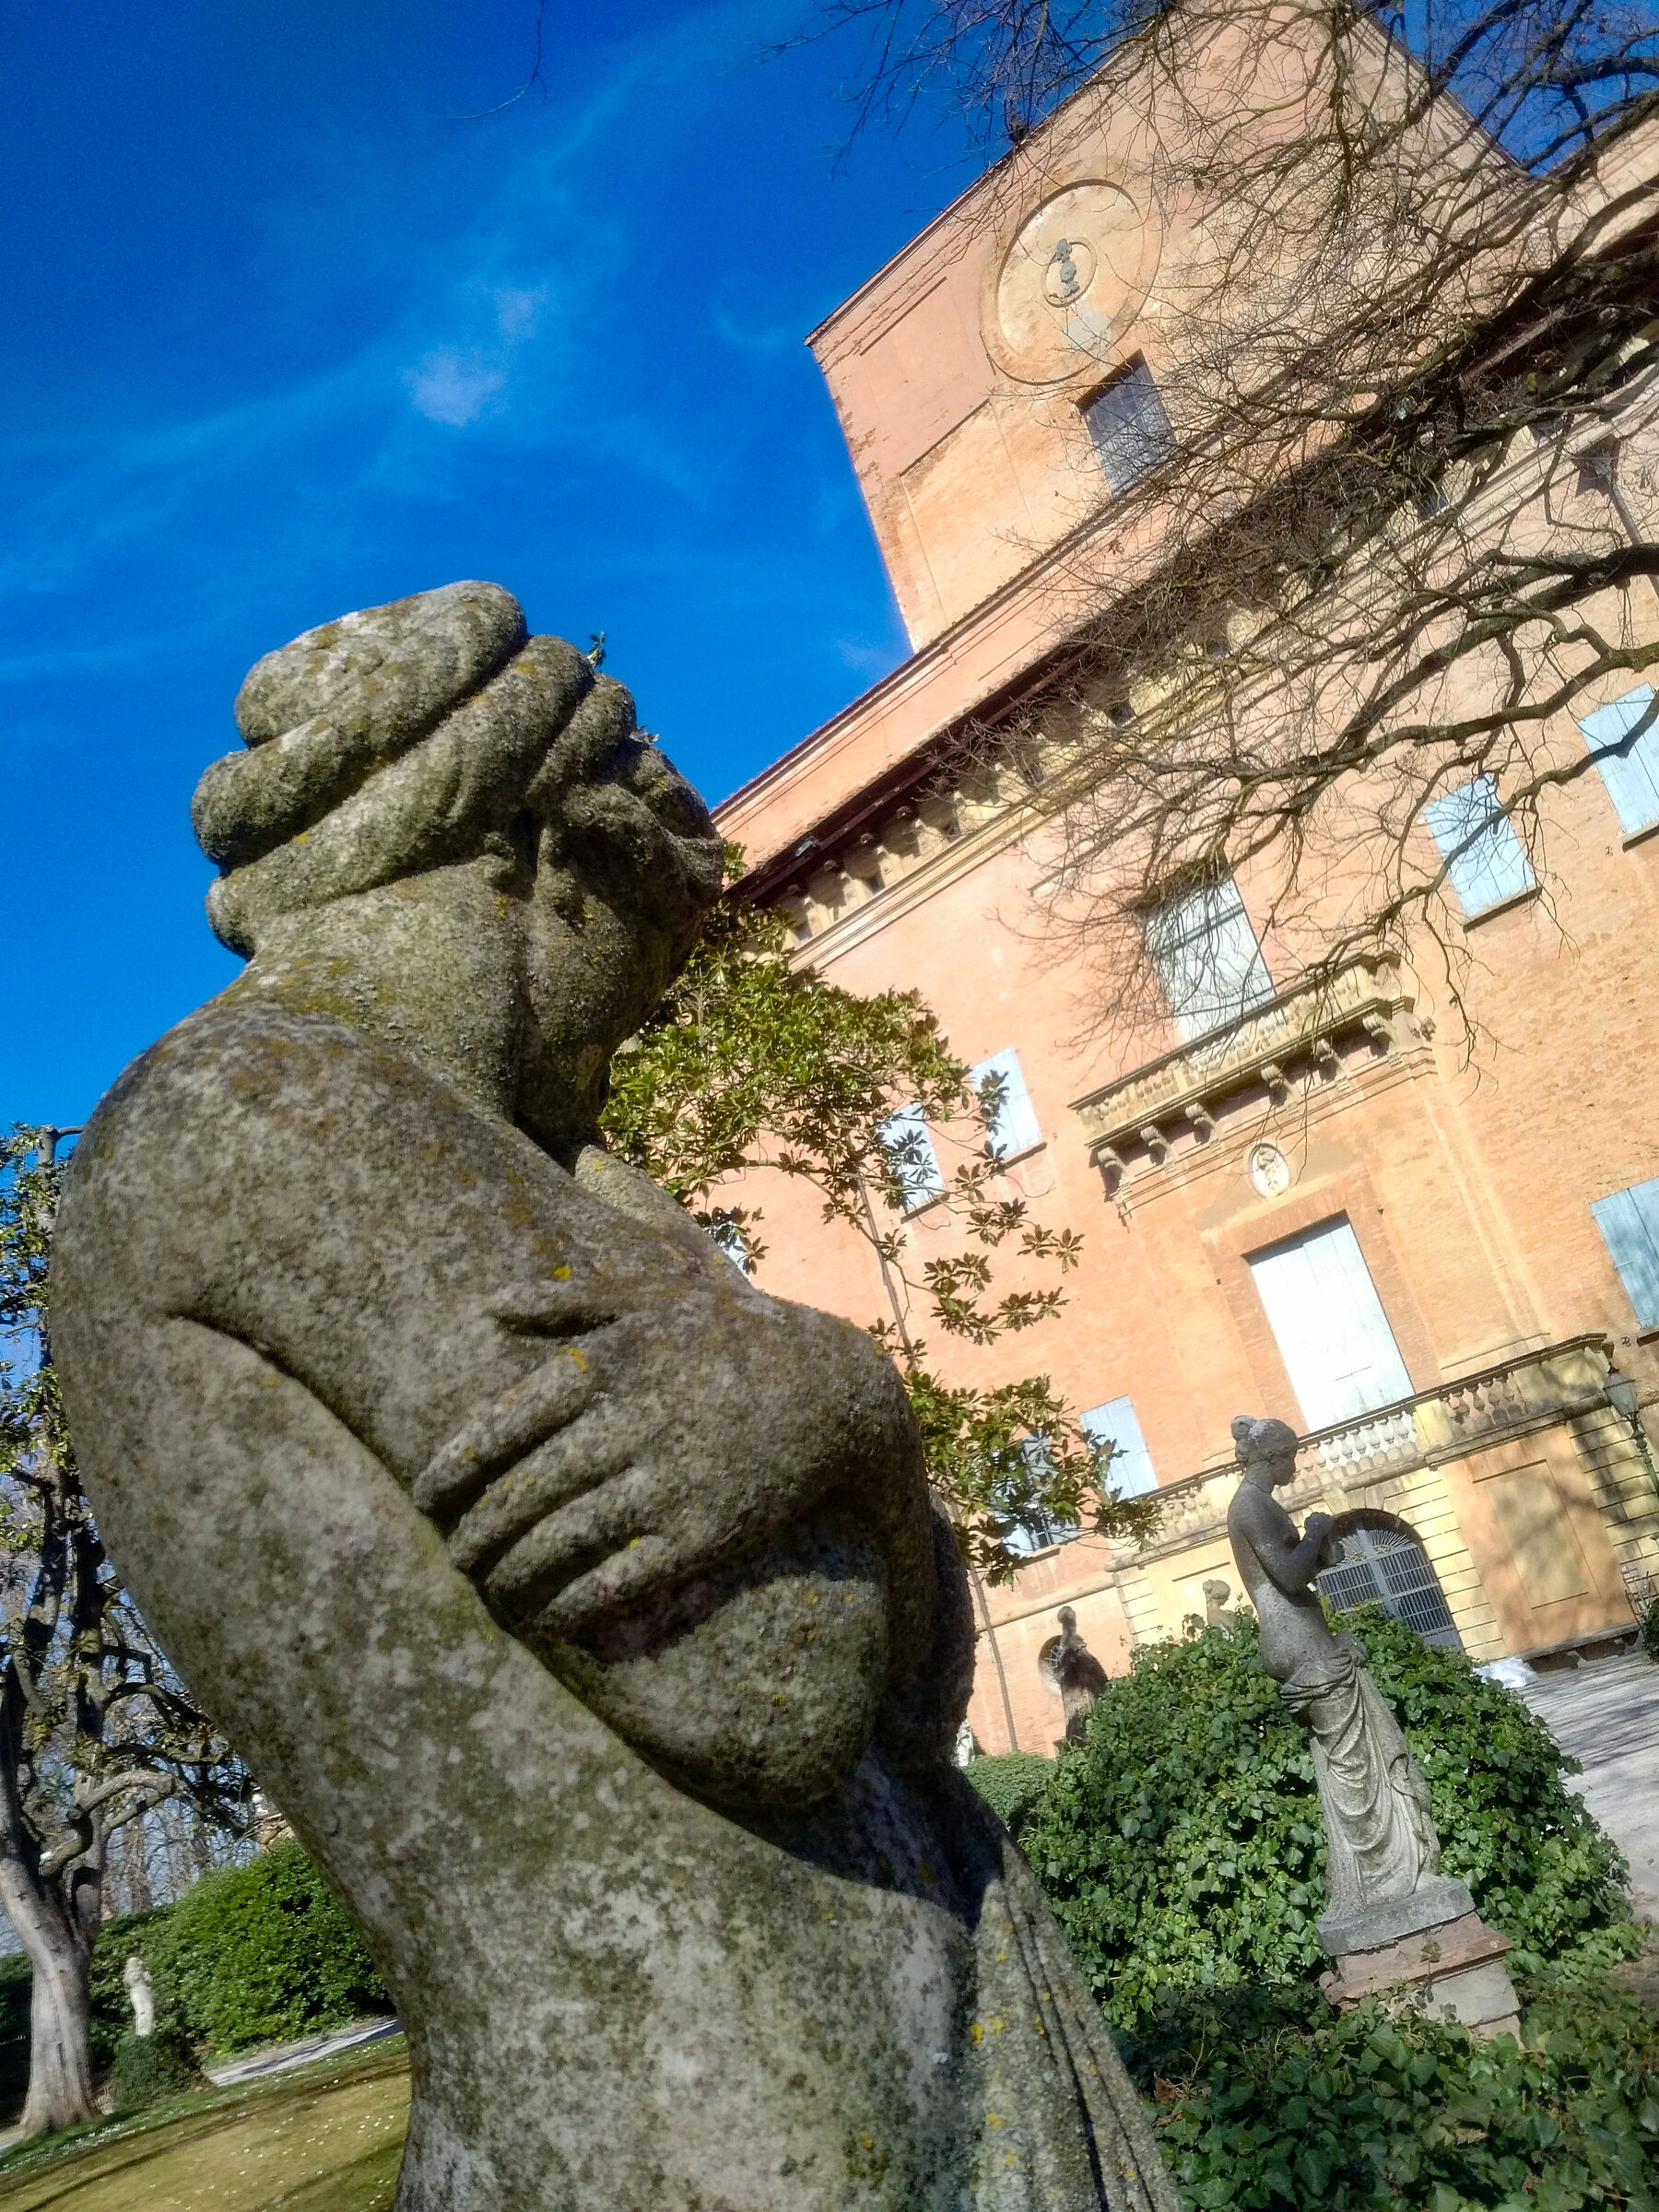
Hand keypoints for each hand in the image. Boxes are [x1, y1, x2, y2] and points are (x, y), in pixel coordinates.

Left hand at [410, 1270, 929, 1652]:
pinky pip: (616, 1580)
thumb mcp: (653, 1294)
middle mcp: (629, 1422)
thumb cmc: (729, 1336)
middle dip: (473, 1534)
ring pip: (558, 1541)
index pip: (499, 1427)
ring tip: (489, 1587)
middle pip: (521, 1493)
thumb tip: (485, 1307)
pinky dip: (570, 1604)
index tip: (426, 1498)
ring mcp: (665, 1481)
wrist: (831, 1391)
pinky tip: (546, 1614)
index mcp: (607, 1362)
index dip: (451, 1471)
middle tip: (452, 1554)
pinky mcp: (701, 1533)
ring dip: (510, 1574)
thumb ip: (566, 1298)